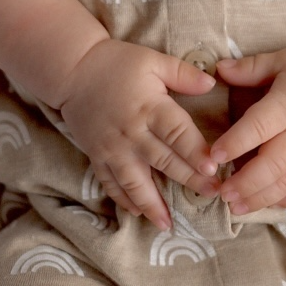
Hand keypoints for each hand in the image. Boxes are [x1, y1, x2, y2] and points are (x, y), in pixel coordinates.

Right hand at [55, 39, 222, 230]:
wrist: (72, 70)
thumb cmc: (117, 63)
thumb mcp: (152, 60)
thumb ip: (183, 74)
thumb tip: (212, 84)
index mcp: (149, 107)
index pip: (177, 134)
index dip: (195, 153)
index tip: (213, 170)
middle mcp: (132, 132)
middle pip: (163, 161)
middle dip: (189, 180)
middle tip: (212, 195)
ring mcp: (112, 147)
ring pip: (134, 181)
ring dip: (152, 204)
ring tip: (168, 224)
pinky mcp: (97, 155)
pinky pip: (110, 182)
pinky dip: (122, 199)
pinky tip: (136, 213)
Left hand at [209, 44, 285, 215]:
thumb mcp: (282, 60)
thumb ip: (249, 67)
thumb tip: (217, 69)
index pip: (258, 128)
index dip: (235, 143)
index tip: (213, 156)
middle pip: (272, 165)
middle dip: (245, 183)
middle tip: (222, 193)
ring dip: (261, 198)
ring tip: (236, 208)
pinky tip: (269, 204)